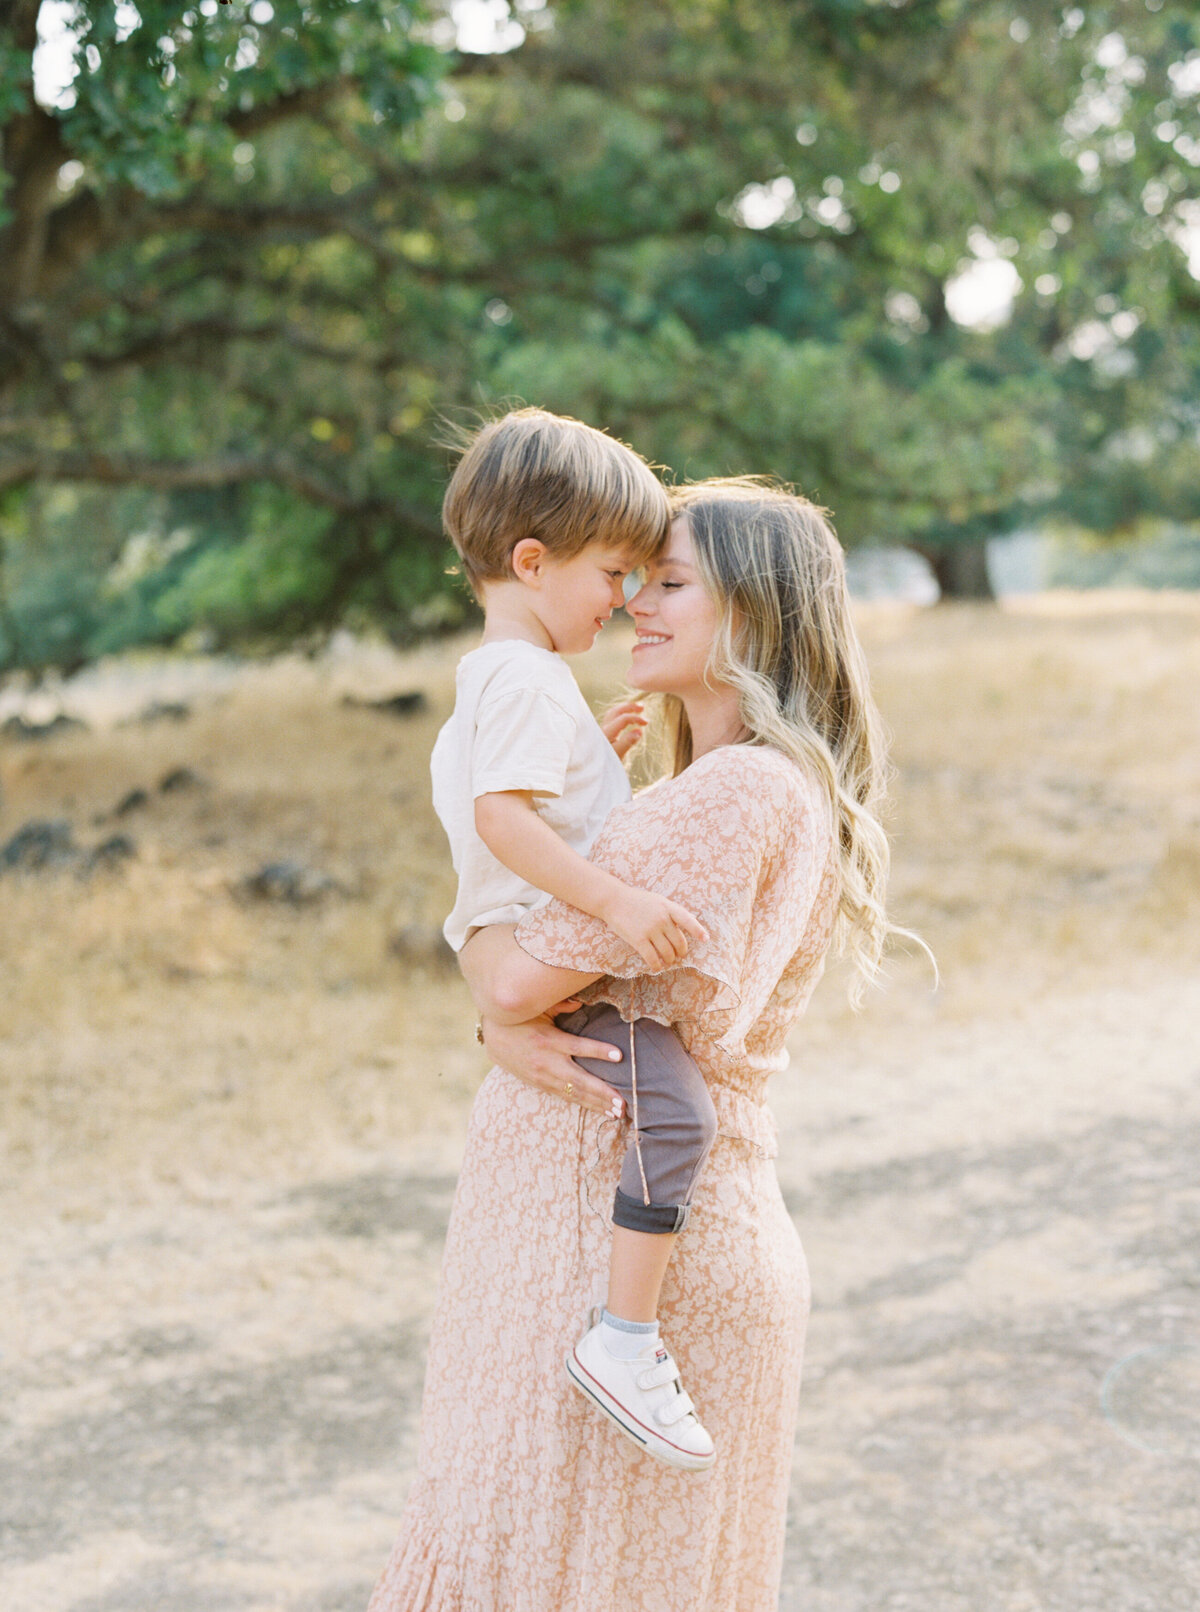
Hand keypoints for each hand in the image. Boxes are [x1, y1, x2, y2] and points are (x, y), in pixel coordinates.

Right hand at [479, 1012, 626, 1118]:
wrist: (494, 1037)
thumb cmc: (522, 1018)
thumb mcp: (540, 1007)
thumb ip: (561, 1003)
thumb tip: (580, 1001)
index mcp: (549, 1040)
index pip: (578, 1046)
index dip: (599, 1051)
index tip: (619, 1056)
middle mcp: (547, 1061)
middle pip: (579, 1080)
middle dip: (602, 1092)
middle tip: (622, 1103)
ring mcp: (543, 1076)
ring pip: (574, 1093)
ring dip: (597, 1103)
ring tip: (617, 1112)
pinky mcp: (541, 1084)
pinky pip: (565, 1096)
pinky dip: (583, 1103)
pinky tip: (599, 1109)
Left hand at [599, 698, 647, 759]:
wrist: (592, 770)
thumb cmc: (606, 763)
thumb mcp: (618, 754)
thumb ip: (628, 742)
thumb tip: (639, 730)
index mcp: (607, 732)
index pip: (623, 719)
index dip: (636, 718)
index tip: (647, 723)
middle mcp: (602, 728)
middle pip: (616, 711)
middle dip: (630, 707)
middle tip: (642, 707)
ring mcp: (601, 730)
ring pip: (612, 713)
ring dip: (624, 709)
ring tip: (636, 709)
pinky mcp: (602, 733)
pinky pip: (611, 718)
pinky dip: (620, 714)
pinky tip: (626, 717)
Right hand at [603, 884, 709, 971]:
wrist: (614, 900)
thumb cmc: (637, 901)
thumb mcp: (658, 901)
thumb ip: (671, 912)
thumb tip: (687, 927)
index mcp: (668, 907)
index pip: (687, 920)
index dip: (698, 930)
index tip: (705, 939)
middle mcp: (661, 918)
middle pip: (679, 942)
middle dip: (680, 952)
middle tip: (678, 955)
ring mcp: (650, 929)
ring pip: (667, 953)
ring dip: (669, 960)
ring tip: (668, 961)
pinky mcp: (638, 939)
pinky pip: (652, 958)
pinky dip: (656, 966)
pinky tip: (656, 967)